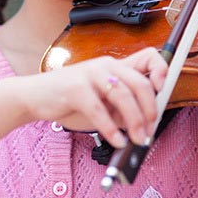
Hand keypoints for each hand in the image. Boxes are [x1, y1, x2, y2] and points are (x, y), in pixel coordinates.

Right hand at [22, 47, 167, 147]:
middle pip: (140, 82)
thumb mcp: (102, 102)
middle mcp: (105, 65)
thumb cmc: (70, 100)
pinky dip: (111, 129)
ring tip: (136, 140)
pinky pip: (99, 110)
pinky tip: (116, 141)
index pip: (149, 56)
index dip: (161, 70)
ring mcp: (90, 74)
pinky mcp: (75, 88)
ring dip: (134, 122)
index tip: (163, 90)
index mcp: (115, 66)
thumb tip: (146, 125)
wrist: (34, 96)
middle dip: (150, 110)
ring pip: (123, 96)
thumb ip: (122, 108)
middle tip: (150, 131)